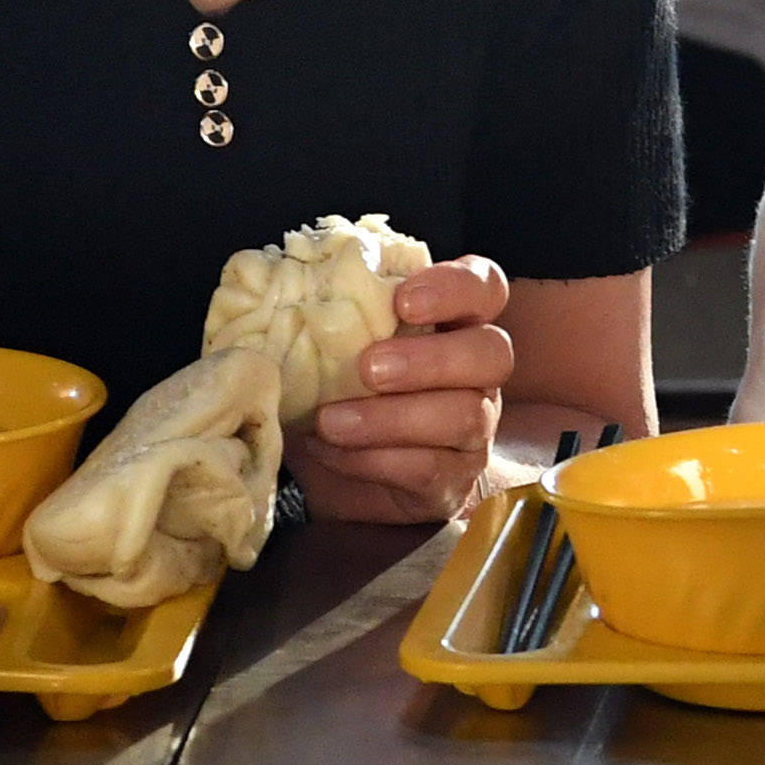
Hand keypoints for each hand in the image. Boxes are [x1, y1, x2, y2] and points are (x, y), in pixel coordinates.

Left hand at [292, 256, 514, 524]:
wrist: (337, 470)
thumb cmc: (337, 389)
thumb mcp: (330, 347)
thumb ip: (326, 316)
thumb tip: (272, 285)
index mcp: (455, 323)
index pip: (484, 287)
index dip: (455, 287)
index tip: (403, 300)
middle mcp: (478, 373)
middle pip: (492, 352)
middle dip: (432, 358)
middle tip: (368, 367)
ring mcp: (474, 428)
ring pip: (466, 415)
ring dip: (392, 418)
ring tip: (331, 421)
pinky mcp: (454, 479)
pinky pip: (431, 469)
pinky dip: (376, 460)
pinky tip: (333, 452)